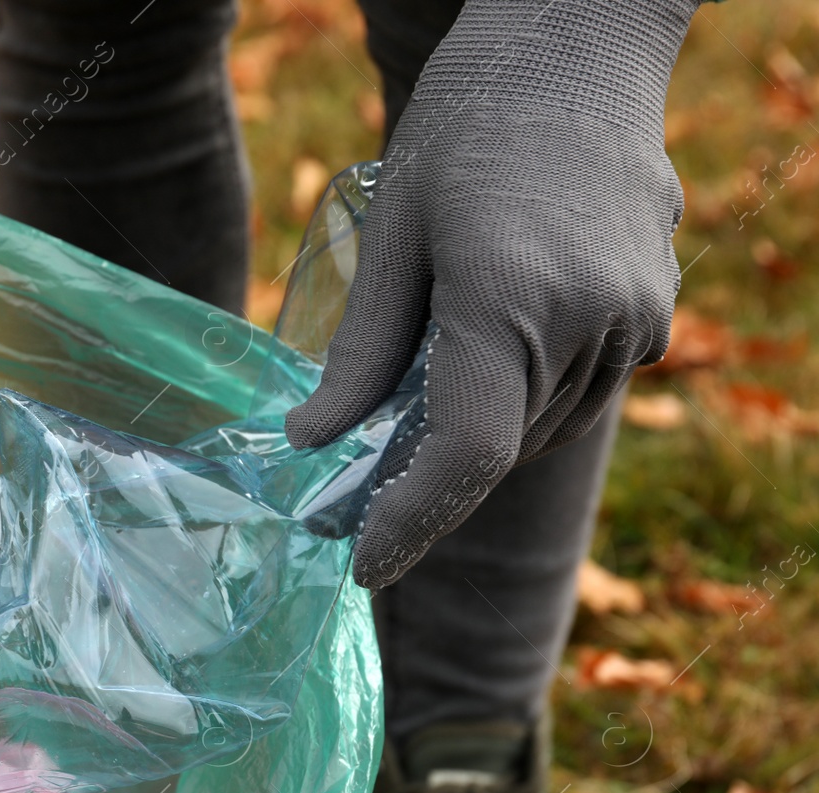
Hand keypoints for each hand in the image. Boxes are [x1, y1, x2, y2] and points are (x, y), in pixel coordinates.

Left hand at [286, 0, 698, 588]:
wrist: (580, 42)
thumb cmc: (470, 121)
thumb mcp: (393, 230)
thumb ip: (363, 348)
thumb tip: (314, 438)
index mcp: (512, 301)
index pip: (467, 454)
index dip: (412, 522)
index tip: (365, 567)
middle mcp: (588, 323)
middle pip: (498, 450)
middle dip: (425, 488)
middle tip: (354, 506)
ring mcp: (633, 320)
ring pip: (540, 430)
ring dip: (474, 445)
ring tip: (403, 433)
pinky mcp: (652, 311)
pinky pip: (575, 393)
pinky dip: (518, 403)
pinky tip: (476, 371)